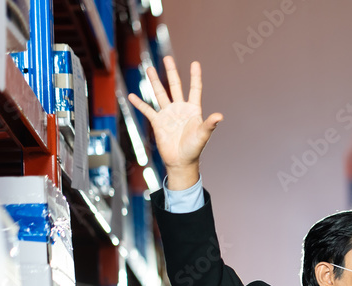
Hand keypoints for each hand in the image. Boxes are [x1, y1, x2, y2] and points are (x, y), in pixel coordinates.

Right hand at [127, 56, 222, 190]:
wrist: (181, 161)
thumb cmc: (194, 149)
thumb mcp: (203, 135)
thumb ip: (210, 124)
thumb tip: (220, 116)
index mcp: (193, 110)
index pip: (194, 89)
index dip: (195, 76)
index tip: (195, 63)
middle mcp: (180, 109)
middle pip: (175, 86)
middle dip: (171, 72)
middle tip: (168, 58)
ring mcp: (168, 114)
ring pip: (160, 94)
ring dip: (154, 82)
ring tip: (148, 68)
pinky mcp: (158, 122)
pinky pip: (147, 110)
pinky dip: (139, 103)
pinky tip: (132, 96)